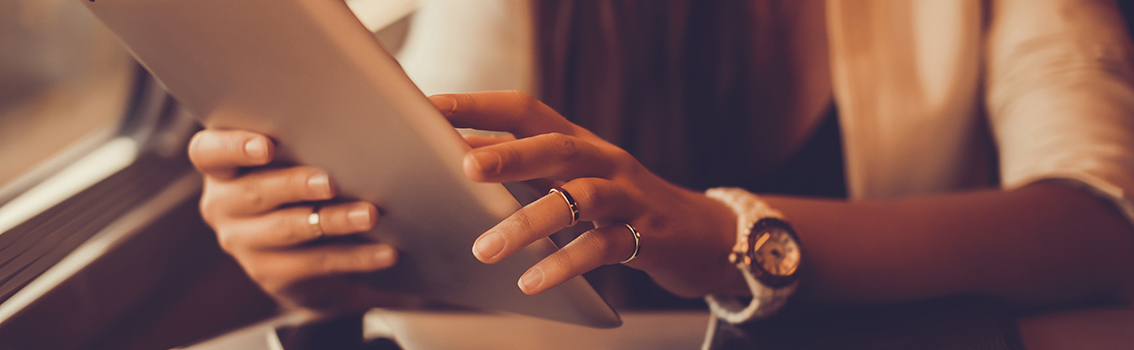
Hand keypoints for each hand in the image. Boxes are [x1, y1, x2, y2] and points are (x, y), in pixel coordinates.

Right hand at [188, 129, 398, 310]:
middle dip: (294, 185)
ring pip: (288, 230)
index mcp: (224, 165)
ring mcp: (243, 243)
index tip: (265, 146)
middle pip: (252, 193)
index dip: (232, 147)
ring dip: (333, 221)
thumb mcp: (310, 151)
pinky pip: (315, 266)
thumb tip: (377, 86)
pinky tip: (386, 251)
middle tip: (331, 181)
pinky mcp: (270, 275)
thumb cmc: (314, 180)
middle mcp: (222, 204)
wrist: (315, 250)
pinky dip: (355, 257)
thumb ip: (323, 123)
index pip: (207, 151)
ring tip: (371, 214)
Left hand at [431, 91, 748, 297]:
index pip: (526, 110)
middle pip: (557, 145)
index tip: (432, 108)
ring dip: (530, 222)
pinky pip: (603, 247)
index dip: (480, 106)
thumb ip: (527, 172)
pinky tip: (532, 280)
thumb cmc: (620, 206)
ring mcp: (627, 196)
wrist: (700, 235)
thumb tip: (459, 163)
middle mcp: (603, 160)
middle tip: (465, 167)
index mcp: (578, 142)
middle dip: (509, 153)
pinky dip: (565, 264)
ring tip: (486, 249)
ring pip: (580, 198)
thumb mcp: (574, 181)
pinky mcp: (646, 235)